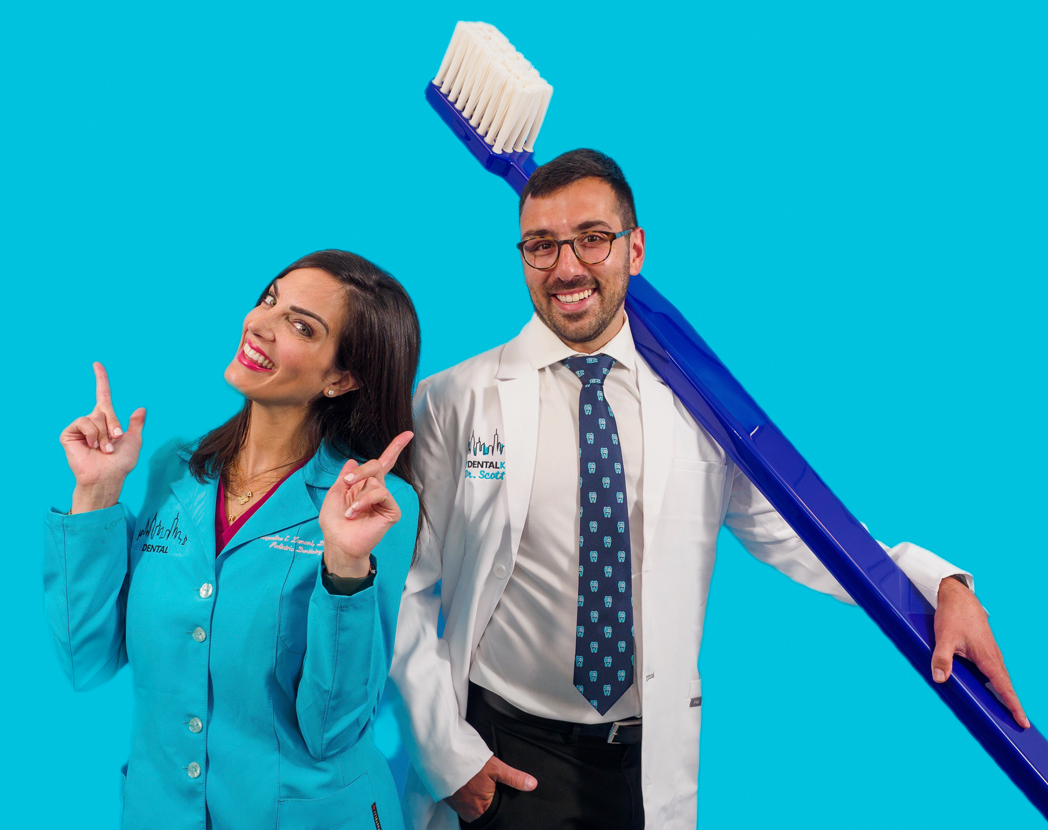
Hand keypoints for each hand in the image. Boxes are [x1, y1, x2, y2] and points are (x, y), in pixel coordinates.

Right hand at [60, 362, 145, 511]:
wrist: (108, 477)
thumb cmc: (121, 463)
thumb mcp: (134, 441)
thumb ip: (136, 424)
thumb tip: (141, 408)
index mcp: (107, 421)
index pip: (103, 395)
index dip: (101, 380)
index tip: (97, 364)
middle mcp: (92, 421)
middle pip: (105, 408)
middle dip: (114, 423)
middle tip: (116, 439)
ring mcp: (80, 427)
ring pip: (95, 417)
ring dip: (104, 434)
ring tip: (105, 449)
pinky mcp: (69, 433)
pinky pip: (84, 423)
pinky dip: (92, 435)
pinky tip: (92, 447)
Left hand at [319, 432, 413, 576]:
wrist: (338, 541)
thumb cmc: (334, 521)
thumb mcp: (335, 493)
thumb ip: (346, 476)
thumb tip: (353, 461)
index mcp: (365, 485)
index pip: (383, 463)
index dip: (395, 448)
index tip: (408, 434)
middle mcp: (377, 490)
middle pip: (377, 465)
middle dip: (362, 471)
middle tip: (348, 482)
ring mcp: (385, 501)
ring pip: (376, 481)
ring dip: (358, 494)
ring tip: (349, 511)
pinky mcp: (391, 510)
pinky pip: (381, 494)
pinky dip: (366, 501)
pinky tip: (356, 513)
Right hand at [445, 755, 536, 821]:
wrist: (444, 755)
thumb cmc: (470, 763)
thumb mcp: (496, 768)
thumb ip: (514, 778)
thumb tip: (532, 784)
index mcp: (480, 810)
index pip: (495, 813)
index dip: (499, 804)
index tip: (499, 794)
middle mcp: (468, 812)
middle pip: (483, 810)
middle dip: (488, 801)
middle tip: (489, 787)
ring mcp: (457, 806)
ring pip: (472, 806)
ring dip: (476, 798)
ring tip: (479, 784)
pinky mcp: (449, 799)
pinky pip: (462, 802)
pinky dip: (467, 794)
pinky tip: (469, 784)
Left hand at [932, 577, 1029, 727]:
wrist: (957, 595)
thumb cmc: (953, 615)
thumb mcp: (944, 637)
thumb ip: (941, 659)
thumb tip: (940, 679)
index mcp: (988, 657)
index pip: (1004, 687)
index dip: (1013, 705)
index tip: (1023, 722)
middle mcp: (994, 656)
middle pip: (1006, 685)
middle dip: (1013, 705)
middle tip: (1019, 724)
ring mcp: (991, 652)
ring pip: (1001, 677)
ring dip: (1006, 694)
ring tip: (1009, 711)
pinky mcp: (985, 648)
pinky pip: (994, 670)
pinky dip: (998, 682)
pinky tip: (993, 688)